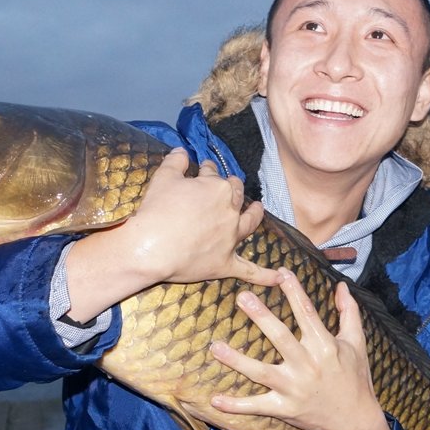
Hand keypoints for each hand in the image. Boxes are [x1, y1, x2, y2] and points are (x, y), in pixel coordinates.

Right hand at [63, 149, 280, 322]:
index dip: (207, 171)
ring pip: (249, 223)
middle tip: (229, 187)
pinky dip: (265, 276)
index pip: (214, 174)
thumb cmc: (156, 210)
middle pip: (236, 195)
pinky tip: (279, 279)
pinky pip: (249, 270)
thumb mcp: (163, 177)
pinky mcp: (226, 263)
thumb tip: (182, 150)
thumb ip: (176, 161)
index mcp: (218, 188)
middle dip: (233, 189)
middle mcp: (230, 211)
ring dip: (256, 214)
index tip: (203, 170)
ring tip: (259, 209)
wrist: (151, 247)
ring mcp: (231, 238)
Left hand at [209, 267, 389, 429]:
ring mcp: (294, 389)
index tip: (281, 272)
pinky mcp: (285, 409)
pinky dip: (236, 405)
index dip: (294, 291)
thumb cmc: (355, 378)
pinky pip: (257, 406)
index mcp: (325, 346)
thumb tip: (342, 286)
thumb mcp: (357, 344)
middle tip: (242, 297)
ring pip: (261, 372)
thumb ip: (349, 313)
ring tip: (216, 346)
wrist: (355, 420)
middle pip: (280, 338)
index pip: (307, 313)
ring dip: (237, 360)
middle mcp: (308, 366)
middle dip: (261, 317)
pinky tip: (215, 400)